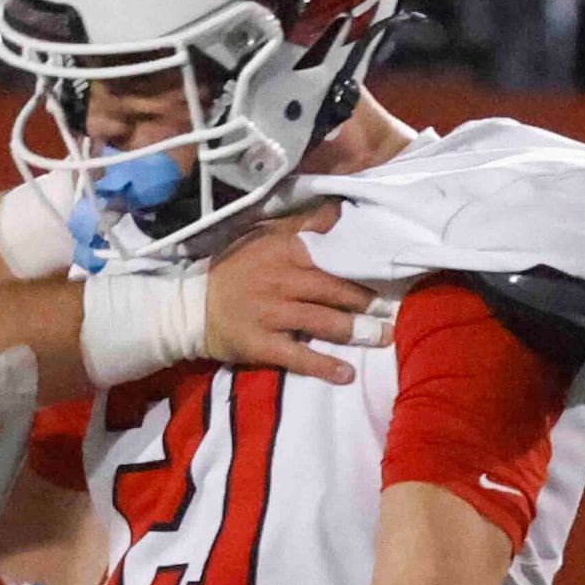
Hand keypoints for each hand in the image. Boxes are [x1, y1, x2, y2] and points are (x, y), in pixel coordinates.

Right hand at [203, 219, 383, 386]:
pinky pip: (299, 357)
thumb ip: (301, 227)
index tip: (387, 268)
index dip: (360, 262)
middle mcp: (279, 280)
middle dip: (366, 300)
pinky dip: (324, 366)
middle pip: (332, 288)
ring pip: (321, 321)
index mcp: (282, 252)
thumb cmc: (234, 271)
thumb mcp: (263, 238)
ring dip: (356, 331)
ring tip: (383, 336)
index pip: (329, 253)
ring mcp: (271, 314)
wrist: (191, 308)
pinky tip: (346, 374)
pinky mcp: (262, 345)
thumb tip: (340, 210)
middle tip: (393, 308)